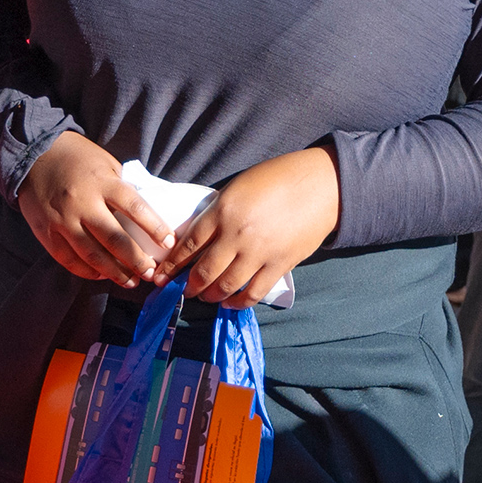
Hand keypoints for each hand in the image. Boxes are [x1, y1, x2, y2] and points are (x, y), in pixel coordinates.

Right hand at [17, 132, 177, 285]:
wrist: (34, 156)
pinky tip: (102, 275)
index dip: (155, 228)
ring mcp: (62, 220)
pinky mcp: (46, 233)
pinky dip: (87, 271)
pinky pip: (68, 260)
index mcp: (102, 182)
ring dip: (115, 272)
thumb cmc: (78, 159)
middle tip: (151, 273)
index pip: (135, 207)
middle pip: (115, 239)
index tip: (170, 242)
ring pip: (92, 255)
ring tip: (131, 281)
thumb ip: (123, 188)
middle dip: (136, 260)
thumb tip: (148, 214)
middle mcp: (83, 203)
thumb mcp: (107, 164)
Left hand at [173, 148, 338, 308]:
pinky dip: (239, 303)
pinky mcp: (280, 265)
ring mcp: (259, 252)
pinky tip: (231, 303)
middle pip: (204, 271)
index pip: (189, 244)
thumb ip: (217, 213)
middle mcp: (237, 234)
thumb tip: (198, 239)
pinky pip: (254, 292)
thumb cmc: (277, 179)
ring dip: (211, 296)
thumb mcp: (238, 188)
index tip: (162, 276)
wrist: (320, 185)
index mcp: (222, 210)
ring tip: (206, 297)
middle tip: (184, 290)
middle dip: (189, 285)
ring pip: (226, 286)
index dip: (172, 264)